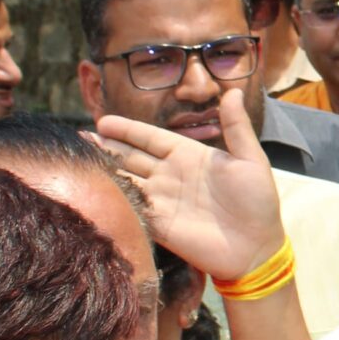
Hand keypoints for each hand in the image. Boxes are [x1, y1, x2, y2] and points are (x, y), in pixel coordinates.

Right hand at [94, 87, 287, 280]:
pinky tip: (96, 190)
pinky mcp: (159, 224)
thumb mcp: (251, 159)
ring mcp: (162, 200)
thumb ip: (237, 127)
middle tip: (80, 138)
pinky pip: (131, 207)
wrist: (256, 247)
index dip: (127, 130)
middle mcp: (170, 175)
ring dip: (104, 171)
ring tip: (79, 159)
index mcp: (189, 155)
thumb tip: (232, 91)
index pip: (150, 138)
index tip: (103, 121)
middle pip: (131, 157)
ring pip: (126, 180)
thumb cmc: (258, 202)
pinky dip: (115, 198)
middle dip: (106, 148)